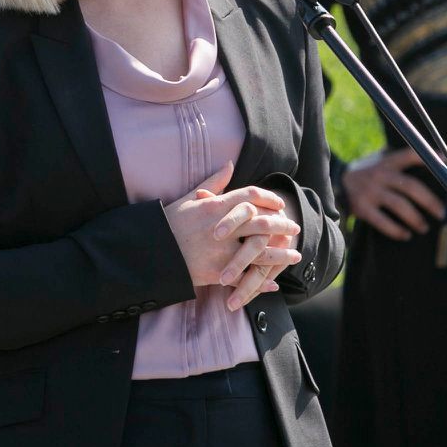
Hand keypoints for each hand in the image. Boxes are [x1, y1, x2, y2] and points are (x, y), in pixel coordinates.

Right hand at [163, 162, 302, 300]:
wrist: (151, 252)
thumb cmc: (169, 223)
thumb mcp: (190, 198)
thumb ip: (213, 182)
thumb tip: (229, 164)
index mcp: (215, 206)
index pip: (250, 196)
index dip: (268, 198)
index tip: (280, 203)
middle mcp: (221, 227)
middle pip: (261, 223)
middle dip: (282, 225)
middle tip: (294, 227)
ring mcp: (220, 251)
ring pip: (259, 252)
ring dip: (280, 255)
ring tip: (295, 255)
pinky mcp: (216, 272)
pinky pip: (244, 277)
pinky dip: (261, 282)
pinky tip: (275, 282)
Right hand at [343, 147, 445, 240]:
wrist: (336, 182)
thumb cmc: (368, 175)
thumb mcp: (381, 162)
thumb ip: (401, 166)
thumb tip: (434, 171)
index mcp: (387, 162)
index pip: (410, 155)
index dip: (428, 157)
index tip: (445, 162)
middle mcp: (380, 175)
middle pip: (410, 186)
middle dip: (429, 201)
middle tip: (440, 213)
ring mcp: (371, 191)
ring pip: (399, 205)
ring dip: (415, 218)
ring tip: (424, 227)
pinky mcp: (362, 207)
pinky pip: (383, 221)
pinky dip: (396, 230)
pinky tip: (405, 234)